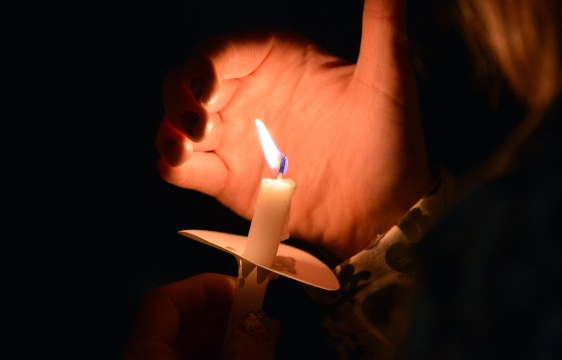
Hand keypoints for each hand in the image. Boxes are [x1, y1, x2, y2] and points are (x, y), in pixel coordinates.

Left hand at [121, 273, 278, 359]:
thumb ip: (244, 355)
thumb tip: (262, 323)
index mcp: (142, 356)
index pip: (163, 301)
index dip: (204, 287)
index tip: (244, 290)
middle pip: (180, 325)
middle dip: (224, 316)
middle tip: (263, 320)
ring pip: (188, 350)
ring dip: (226, 340)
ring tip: (262, 342)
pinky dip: (219, 358)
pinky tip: (247, 359)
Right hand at [156, 0, 431, 258]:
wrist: (386, 211)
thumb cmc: (391, 141)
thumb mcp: (389, 78)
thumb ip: (382, 22)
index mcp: (277, 62)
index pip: (223, 50)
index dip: (204, 64)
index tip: (206, 86)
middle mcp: (250, 95)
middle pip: (187, 81)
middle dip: (180, 95)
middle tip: (199, 121)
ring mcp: (235, 138)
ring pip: (177, 119)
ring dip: (171, 126)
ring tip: (187, 143)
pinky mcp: (227, 178)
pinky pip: (185, 166)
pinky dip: (172, 162)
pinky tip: (180, 162)